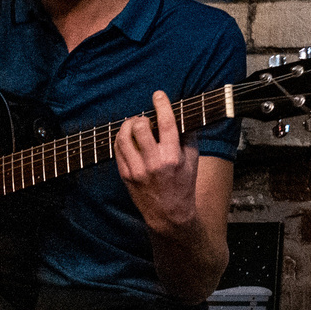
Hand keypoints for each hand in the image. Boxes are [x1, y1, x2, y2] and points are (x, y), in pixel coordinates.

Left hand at [115, 90, 198, 235]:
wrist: (169, 214)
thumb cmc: (183, 185)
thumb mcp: (193, 161)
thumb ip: (188, 137)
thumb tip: (181, 114)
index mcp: (173, 157)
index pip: (167, 123)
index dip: (162, 104)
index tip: (158, 95)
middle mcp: (154, 163)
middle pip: (140, 127)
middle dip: (141, 118)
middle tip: (145, 120)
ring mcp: (137, 170)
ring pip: (123, 137)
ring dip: (128, 125)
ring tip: (134, 126)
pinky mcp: (126, 175)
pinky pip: (117, 149)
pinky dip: (121, 139)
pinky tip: (128, 138)